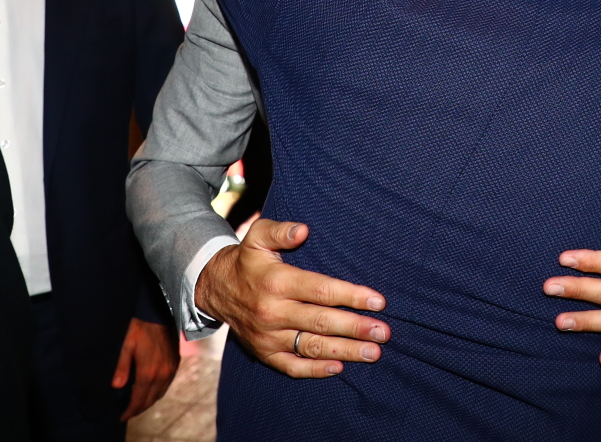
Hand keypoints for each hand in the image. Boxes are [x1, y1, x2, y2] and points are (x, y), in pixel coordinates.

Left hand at [112, 317, 178, 420]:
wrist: (160, 312)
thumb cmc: (140, 327)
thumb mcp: (125, 345)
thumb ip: (121, 367)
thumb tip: (116, 387)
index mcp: (148, 372)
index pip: (139, 399)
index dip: (130, 410)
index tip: (122, 416)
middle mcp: (162, 374)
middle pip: (150, 399)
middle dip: (139, 408)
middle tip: (129, 413)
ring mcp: (171, 369)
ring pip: (160, 393)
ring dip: (149, 401)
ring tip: (138, 404)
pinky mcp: (175, 362)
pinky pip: (167, 384)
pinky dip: (158, 391)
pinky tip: (151, 390)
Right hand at [194, 218, 389, 378]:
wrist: (216, 289)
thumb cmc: (248, 260)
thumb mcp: (258, 236)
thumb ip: (280, 231)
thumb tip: (303, 230)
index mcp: (277, 282)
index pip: (320, 290)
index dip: (351, 296)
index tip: (378, 301)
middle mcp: (273, 311)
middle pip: (321, 322)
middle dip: (355, 328)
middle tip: (384, 332)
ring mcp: (268, 336)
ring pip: (312, 346)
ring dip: (345, 351)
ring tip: (373, 353)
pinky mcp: (264, 353)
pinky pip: (292, 366)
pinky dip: (315, 370)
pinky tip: (339, 368)